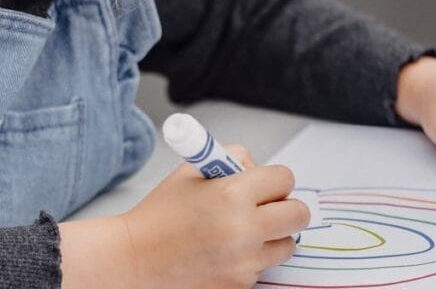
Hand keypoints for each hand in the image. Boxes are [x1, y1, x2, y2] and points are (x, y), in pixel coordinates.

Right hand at [59, 144, 308, 288]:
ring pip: (287, 244)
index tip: (264, 183)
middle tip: (266, 206)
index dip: (274, 178)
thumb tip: (258, 168)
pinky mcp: (240, 283)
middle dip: (285, 206)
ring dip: (272, 235)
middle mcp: (243, 229)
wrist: (137, 257)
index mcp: (231, 194)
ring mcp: (244, 261)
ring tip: (242, 230)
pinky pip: (264, 265)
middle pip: (298, 213)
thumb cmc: (161, 213)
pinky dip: (252, 257)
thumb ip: (230, 160)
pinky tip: (225, 250)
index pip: (284, 178)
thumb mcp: (190, 171)